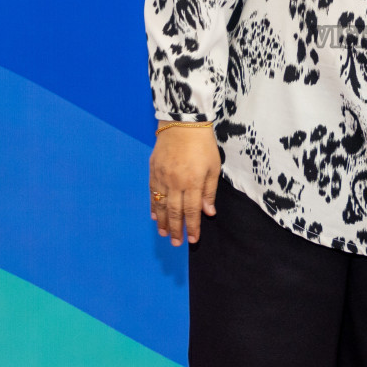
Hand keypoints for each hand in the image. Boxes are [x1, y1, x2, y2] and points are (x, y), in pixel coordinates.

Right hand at [148, 126, 220, 246]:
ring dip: (163, 221)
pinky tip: (155, 215)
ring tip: (164, 234)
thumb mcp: (213, 166)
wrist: (183, 122)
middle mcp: (176, 182)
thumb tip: (208, 212)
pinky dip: (153, 206)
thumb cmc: (203, 144)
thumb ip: (209, 191)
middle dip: (176, 229)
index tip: (193, 240)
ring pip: (161, 205)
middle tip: (176, 243)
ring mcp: (162, 177)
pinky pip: (152, 192)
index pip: (192, 211)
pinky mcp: (153, 170)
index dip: (192, 227)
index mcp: (193, 182)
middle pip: (175, 212)